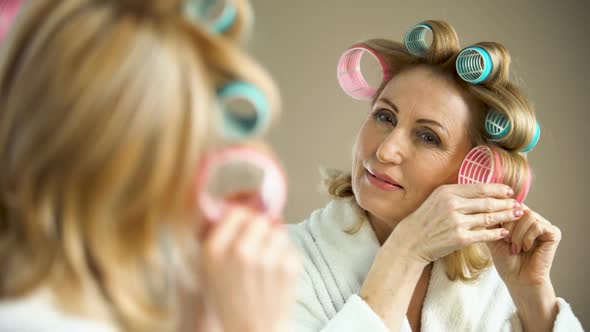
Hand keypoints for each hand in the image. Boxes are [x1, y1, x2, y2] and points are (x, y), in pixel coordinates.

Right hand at [199, 208, 300, 331]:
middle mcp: (239, 251)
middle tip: (257, 249)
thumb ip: (221, 234)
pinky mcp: (289, 266)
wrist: (251, 331)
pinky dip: (286, 256)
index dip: (244, 218)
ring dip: (274, 242)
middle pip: (259, 218)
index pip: (237, 212)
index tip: (246, 227)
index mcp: (214, 250)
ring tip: (266, 265)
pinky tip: (275, 274)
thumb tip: (246, 201)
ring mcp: (266, 258)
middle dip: (260, 229)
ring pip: (278, 230)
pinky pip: (290, 246)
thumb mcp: (211, 267)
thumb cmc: (231, 300)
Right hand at [389, 183, 519, 264]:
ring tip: (517, 215)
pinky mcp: (459, 238)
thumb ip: (455, 194)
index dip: (497, 189)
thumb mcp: (436, 200)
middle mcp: (452, 205)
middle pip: (487, 202)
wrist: (411, 241)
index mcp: (447, 192)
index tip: (509, 191)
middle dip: (506, 203)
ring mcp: (456, 222)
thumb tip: (479, 190)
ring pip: (488, 218)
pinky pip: (484, 234)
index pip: (479, 188)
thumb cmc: (425, 221)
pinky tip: (505, 233)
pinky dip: (496, 233)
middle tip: (518, 203)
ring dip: (505, 216)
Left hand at [487, 205, 560, 286]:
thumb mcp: (493, 236)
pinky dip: (528, 237)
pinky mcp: (553, 233)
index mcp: (518, 217)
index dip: (501, 212)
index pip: (510, 202)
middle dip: (508, 225)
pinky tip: (526, 248)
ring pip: (528, 215)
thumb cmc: (505, 260)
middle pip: (518, 207)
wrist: (517, 279)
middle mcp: (532, 218)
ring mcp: (543, 225)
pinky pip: (538, 225)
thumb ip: (493, 219)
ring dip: (517, 233)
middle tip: (506, 241)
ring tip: (515, 247)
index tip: (496, 228)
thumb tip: (493, 202)